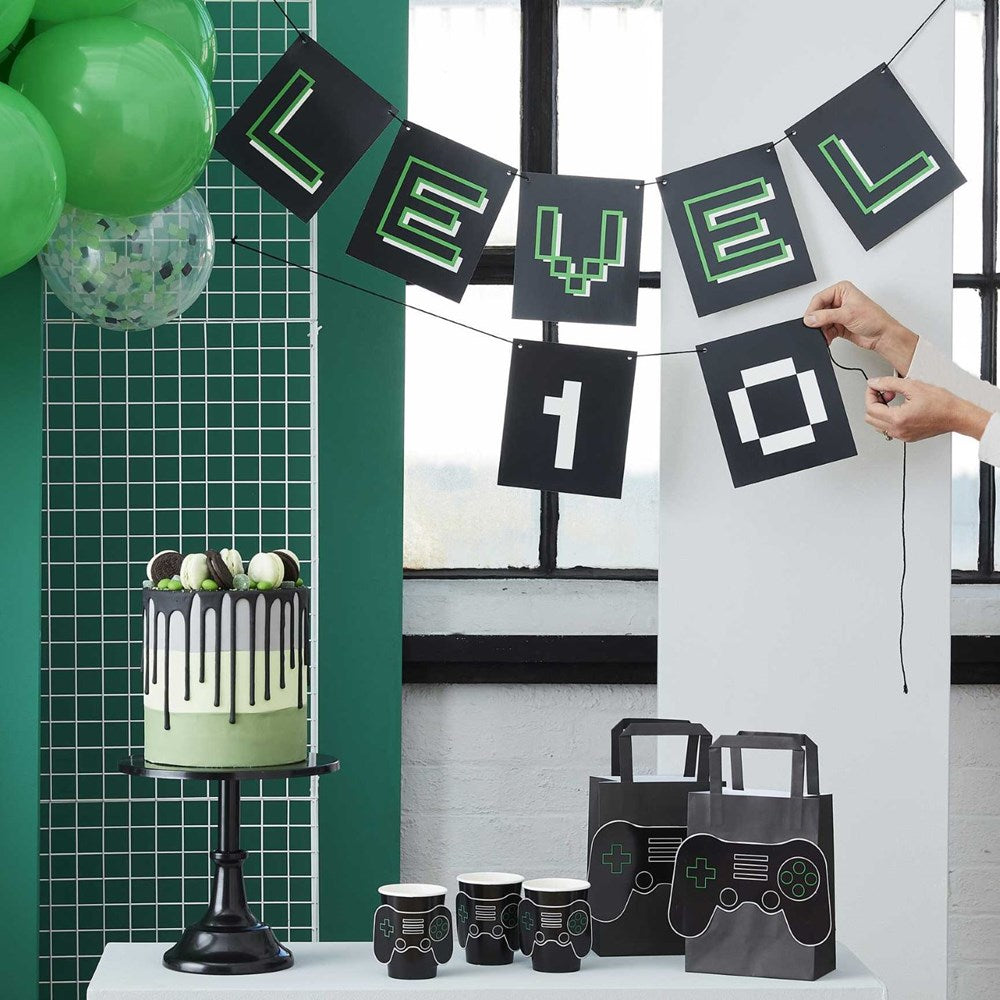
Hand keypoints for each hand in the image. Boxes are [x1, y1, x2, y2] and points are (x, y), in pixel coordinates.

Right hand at [803, 281, 918, 374]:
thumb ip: (826, 316)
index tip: (809, 320)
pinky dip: (824, 335)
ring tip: (824, 335)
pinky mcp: (838, 325)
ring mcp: (838, 314)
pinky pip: (825, 330)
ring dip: (821, 330)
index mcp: (842, 290)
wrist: (883, 336)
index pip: (819, 298)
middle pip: (818, 310)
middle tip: (815, 328)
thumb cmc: (874, 319)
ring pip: (820, 321)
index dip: (813, 310)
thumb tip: (810, 318)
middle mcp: (839, 301)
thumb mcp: (847, 314)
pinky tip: (827, 338)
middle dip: (816, 321)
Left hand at [865, 376, 990, 442]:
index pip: (870, 407)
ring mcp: (902, 435)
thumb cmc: (942, 403)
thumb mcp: (913, 386)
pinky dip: (888, 418)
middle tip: (887, 392)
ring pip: (877, 424)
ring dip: (880, 410)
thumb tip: (874, 383)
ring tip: (894, 399)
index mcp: (898, 419)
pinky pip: (888, 429)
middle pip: (870, 417)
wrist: (957, 416)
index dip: (870, 394)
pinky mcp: (907, 437)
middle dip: (874, 402)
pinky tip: (900, 408)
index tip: (875, 386)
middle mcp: (898, 430)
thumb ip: (889, 383)